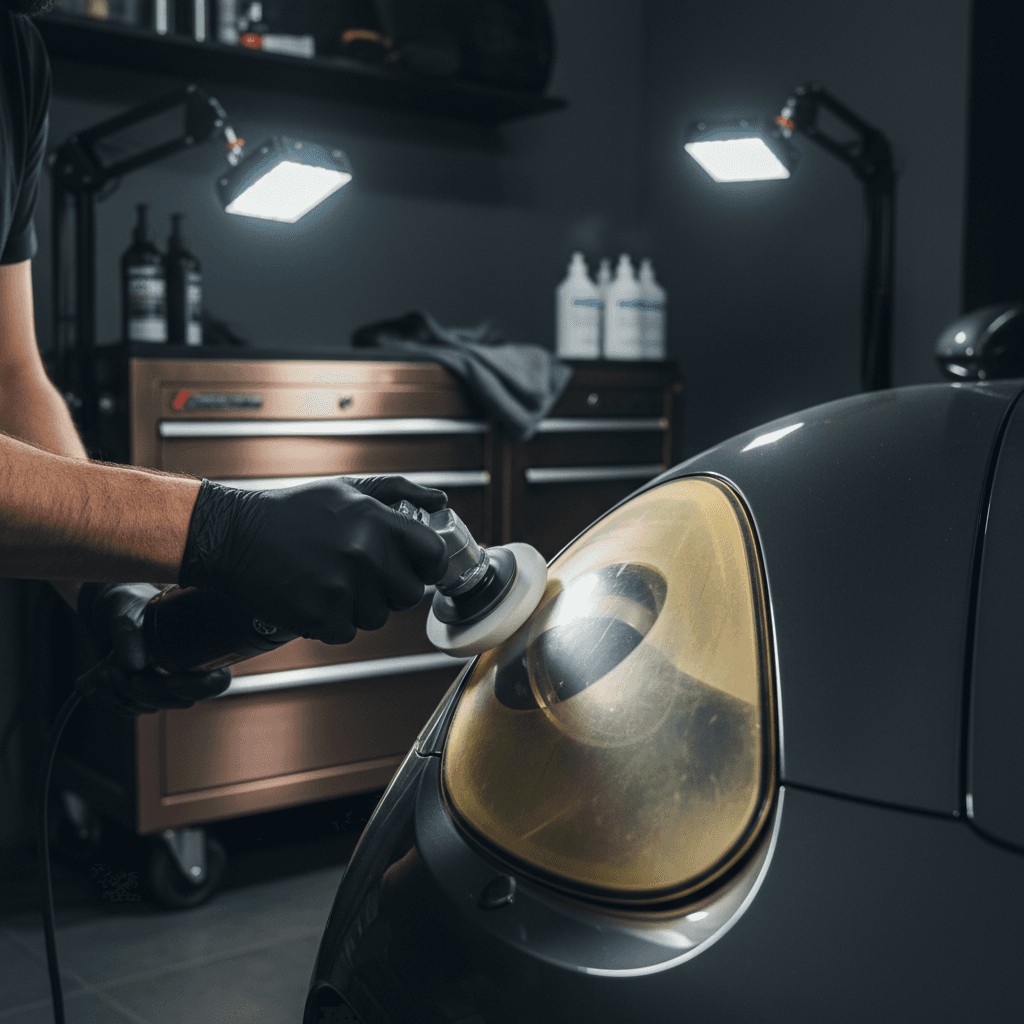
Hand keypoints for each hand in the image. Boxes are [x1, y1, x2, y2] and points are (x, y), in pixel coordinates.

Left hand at [77, 583, 230, 715]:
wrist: (104, 611)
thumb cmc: (126, 602)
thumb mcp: (126, 609)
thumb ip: (129, 631)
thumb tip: (135, 663)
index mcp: (200, 648)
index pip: (216, 681)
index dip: (198, 688)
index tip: (171, 682)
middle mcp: (185, 670)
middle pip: (179, 701)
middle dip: (146, 692)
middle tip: (117, 673)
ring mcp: (162, 684)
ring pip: (150, 707)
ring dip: (122, 693)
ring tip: (102, 669)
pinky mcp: (139, 693)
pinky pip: (128, 708)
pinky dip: (111, 697)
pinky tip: (98, 677)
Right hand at [179, 475, 449, 644]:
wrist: (236, 537)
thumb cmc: (293, 512)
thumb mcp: (346, 490)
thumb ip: (399, 493)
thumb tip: (441, 502)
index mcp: (376, 520)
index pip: (433, 555)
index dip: (427, 564)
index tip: (415, 566)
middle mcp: (364, 553)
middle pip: (409, 594)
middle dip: (392, 589)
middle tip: (364, 575)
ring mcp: (342, 587)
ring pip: (378, 617)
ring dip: (361, 607)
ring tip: (333, 582)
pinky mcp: (319, 616)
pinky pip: (347, 632)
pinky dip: (333, 621)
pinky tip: (315, 596)